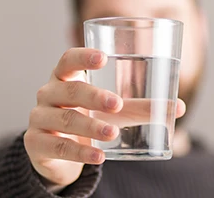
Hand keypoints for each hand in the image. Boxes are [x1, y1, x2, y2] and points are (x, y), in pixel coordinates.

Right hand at [24, 48, 186, 188]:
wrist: (53, 152)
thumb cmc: (84, 120)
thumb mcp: (109, 112)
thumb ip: (138, 108)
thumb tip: (178, 107)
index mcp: (63, 78)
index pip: (67, 61)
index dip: (83, 58)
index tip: (103, 58)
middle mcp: (47, 95)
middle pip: (69, 90)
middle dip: (94, 96)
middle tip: (117, 104)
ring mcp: (39, 119)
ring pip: (63, 120)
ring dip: (89, 126)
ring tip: (112, 134)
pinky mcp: (35, 144)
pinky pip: (58, 148)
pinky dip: (79, 153)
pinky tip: (98, 157)